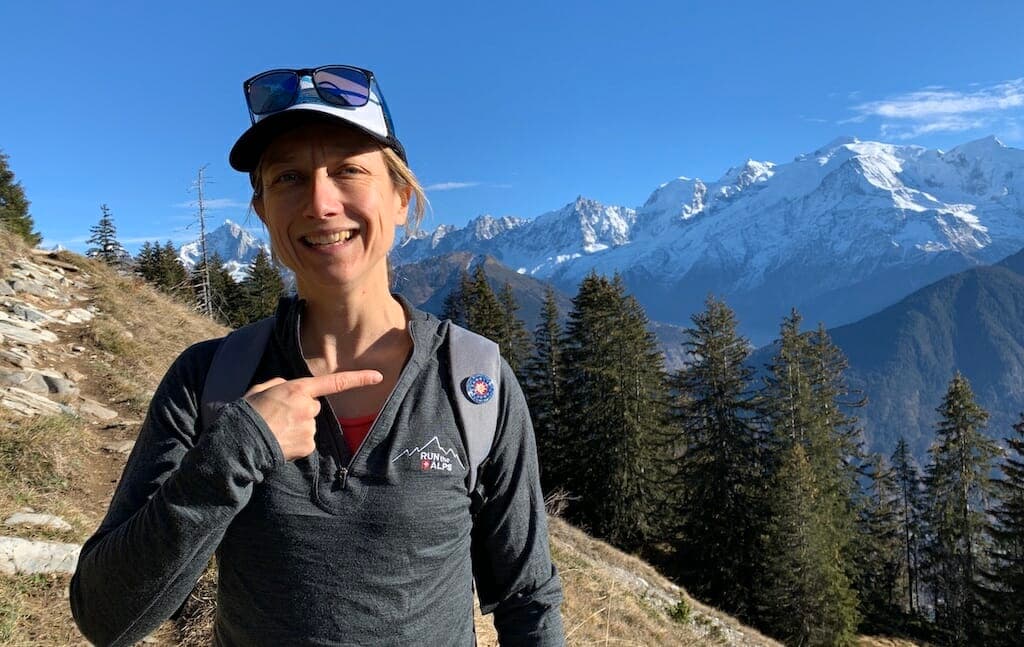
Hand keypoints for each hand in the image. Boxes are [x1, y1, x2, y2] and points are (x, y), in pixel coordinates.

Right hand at [244, 370, 382, 460]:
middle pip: (314, 408)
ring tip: (275, 431)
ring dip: (296, 428)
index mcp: (297, 389)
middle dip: (301, 412)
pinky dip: (296, 443)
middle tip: (278, 417)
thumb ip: (279, 384)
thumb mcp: (260, 389)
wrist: (241, 442)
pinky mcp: (308, 445)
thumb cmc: (247, 413)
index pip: (334, 382)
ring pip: (309, 426)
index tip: (378, 376)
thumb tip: (288, 389)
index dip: (357, 379)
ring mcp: (309, 428)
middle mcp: (307, 407)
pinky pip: (307, 443)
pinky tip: (280, 442)